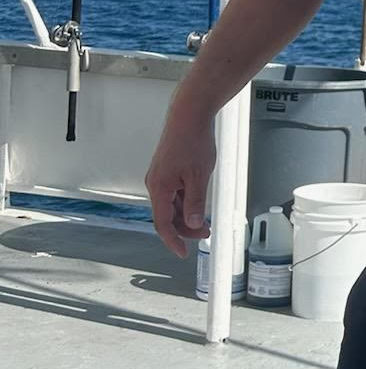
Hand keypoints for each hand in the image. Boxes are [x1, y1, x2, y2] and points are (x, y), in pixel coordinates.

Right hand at [145, 111, 215, 258]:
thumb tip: (192, 223)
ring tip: (206, 220)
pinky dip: (186, 202)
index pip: (162, 224)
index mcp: (159, 188)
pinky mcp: (167, 170)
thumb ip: (195, 203)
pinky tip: (199, 203)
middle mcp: (155, 184)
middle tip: (205, 232)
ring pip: (171, 205)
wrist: (189, 115)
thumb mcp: (199, 176)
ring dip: (187, 215)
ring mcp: (160, 177)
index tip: (182, 253)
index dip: (172, 241)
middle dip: (185, 228)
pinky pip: (174, 193)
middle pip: (167, 216)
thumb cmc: (193, 140)